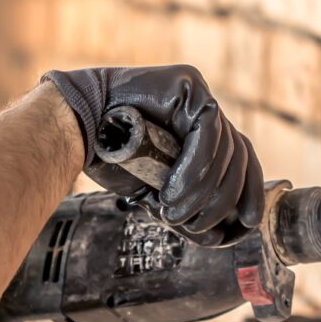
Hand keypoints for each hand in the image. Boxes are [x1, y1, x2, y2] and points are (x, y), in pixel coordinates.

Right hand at [43, 64, 265, 245]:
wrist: (72, 128)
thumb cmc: (110, 159)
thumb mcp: (157, 191)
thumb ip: (189, 207)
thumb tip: (222, 237)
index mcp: (202, 131)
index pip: (241, 159)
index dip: (249, 191)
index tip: (247, 222)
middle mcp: (205, 109)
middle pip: (236, 156)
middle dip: (223, 198)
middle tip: (198, 226)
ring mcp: (199, 93)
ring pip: (224, 148)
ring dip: (201, 191)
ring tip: (173, 213)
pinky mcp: (188, 84)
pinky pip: (207, 131)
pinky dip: (193, 169)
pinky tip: (171, 192)